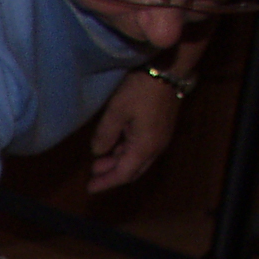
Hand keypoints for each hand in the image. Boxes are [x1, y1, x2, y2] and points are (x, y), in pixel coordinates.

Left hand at [89, 70, 181, 192]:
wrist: (169, 70)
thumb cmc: (141, 90)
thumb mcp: (116, 111)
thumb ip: (105, 135)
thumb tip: (97, 152)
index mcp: (144, 148)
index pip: (123, 174)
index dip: (106, 182)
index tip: (90, 188)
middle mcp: (156, 148)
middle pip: (132, 170)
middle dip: (112, 174)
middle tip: (93, 175)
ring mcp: (161, 138)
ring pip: (138, 159)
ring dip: (119, 162)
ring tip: (100, 161)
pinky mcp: (162, 129)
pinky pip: (143, 149)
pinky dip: (127, 152)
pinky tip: (115, 146)